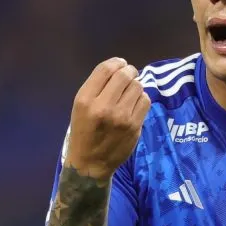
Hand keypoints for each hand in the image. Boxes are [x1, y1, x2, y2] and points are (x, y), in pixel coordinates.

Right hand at [64, 58, 150, 179]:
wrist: (90, 163)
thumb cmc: (84, 132)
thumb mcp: (80, 107)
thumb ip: (97, 87)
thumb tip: (121, 68)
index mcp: (85, 100)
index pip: (106, 69)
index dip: (116, 62)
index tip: (121, 64)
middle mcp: (103, 107)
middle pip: (125, 75)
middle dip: (129, 72)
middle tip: (129, 75)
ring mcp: (121, 117)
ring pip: (138, 87)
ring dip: (135, 86)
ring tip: (129, 93)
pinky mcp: (134, 126)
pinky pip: (145, 101)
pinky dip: (141, 99)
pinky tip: (134, 105)